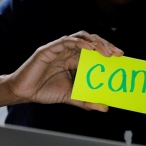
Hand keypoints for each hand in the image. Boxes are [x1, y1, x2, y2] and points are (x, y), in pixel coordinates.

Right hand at [6, 31, 122, 110]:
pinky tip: (89, 47)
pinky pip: (66, 41)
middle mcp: (68, 52)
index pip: (94, 50)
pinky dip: (79, 42)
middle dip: (105, 45)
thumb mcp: (71, 97)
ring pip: (80, 37)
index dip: (108, 51)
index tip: (121, 57)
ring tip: (106, 51)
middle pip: (91, 41)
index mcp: (74, 60)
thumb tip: (105, 108)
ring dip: (95, 42)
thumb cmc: (45, 91)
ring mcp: (59, 49)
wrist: (25, 93)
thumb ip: (87, 101)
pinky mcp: (48, 49)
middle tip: (118, 53)